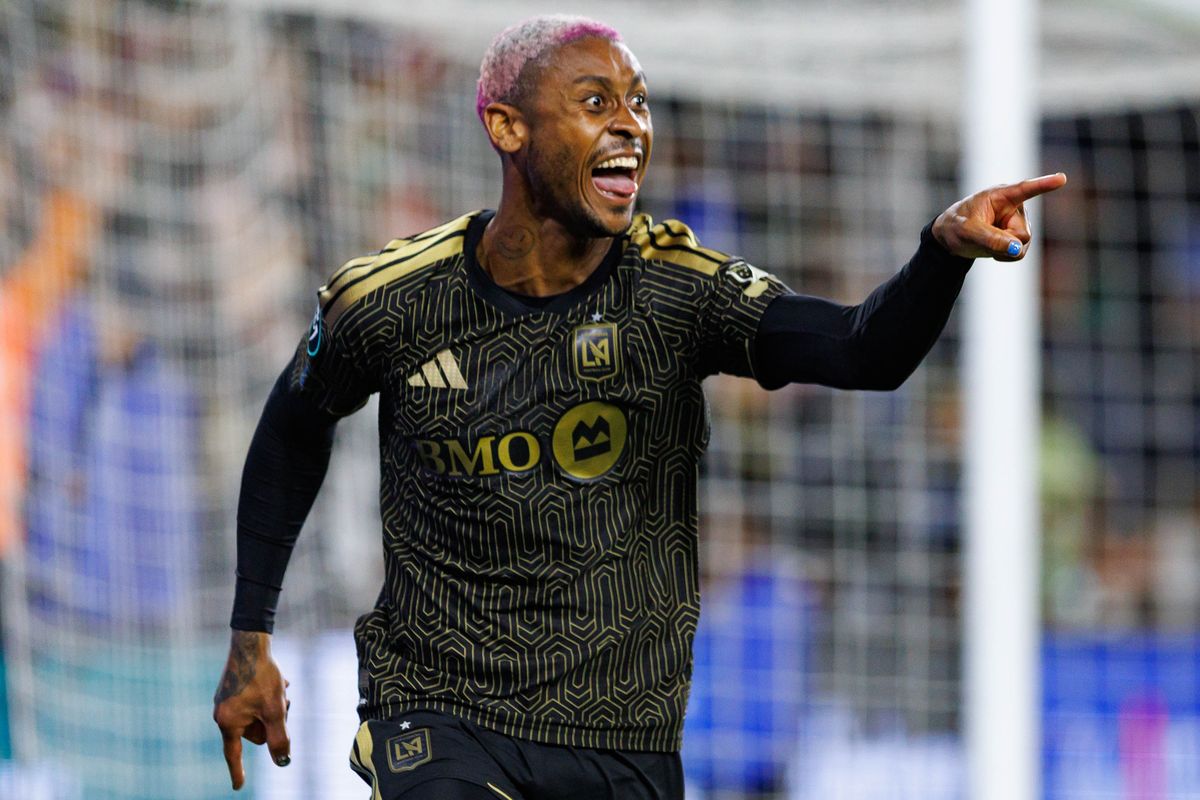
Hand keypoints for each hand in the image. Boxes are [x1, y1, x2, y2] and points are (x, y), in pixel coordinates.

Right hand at [212, 630, 291, 790]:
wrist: (251, 643)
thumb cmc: (263, 676)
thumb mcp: (275, 710)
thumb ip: (279, 738)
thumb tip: (282, 761)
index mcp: (228, 723)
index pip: (234, 755)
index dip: (238, 772)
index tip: (238, 787)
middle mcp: (222, 714)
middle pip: (255, 732)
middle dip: (272, 721)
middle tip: (282, 702)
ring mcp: (225, 701)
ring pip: (257, 716)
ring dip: (273, 707)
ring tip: (281, 688)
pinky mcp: (231, 690)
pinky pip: (253, 703)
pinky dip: (267, 697)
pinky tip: (277, 682)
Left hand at [932, 173, 1067, 260]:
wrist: (952, 238)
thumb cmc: (957, 226)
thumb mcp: (967, 232)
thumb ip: (990, 239)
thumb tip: (1017, 249)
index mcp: (1001, 196)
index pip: (1025, 190)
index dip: (1044, 184)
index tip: (1061, 179)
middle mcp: (1016, 207)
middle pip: (1022, 234)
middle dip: (1003, 241)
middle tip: (981, 237)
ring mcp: (1019, 223)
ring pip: (1022, 246)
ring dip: (1002, 250)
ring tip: (986, 241)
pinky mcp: (1019, 237)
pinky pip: (1019, 254)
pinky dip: (1004, 256)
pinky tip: (993, 249)